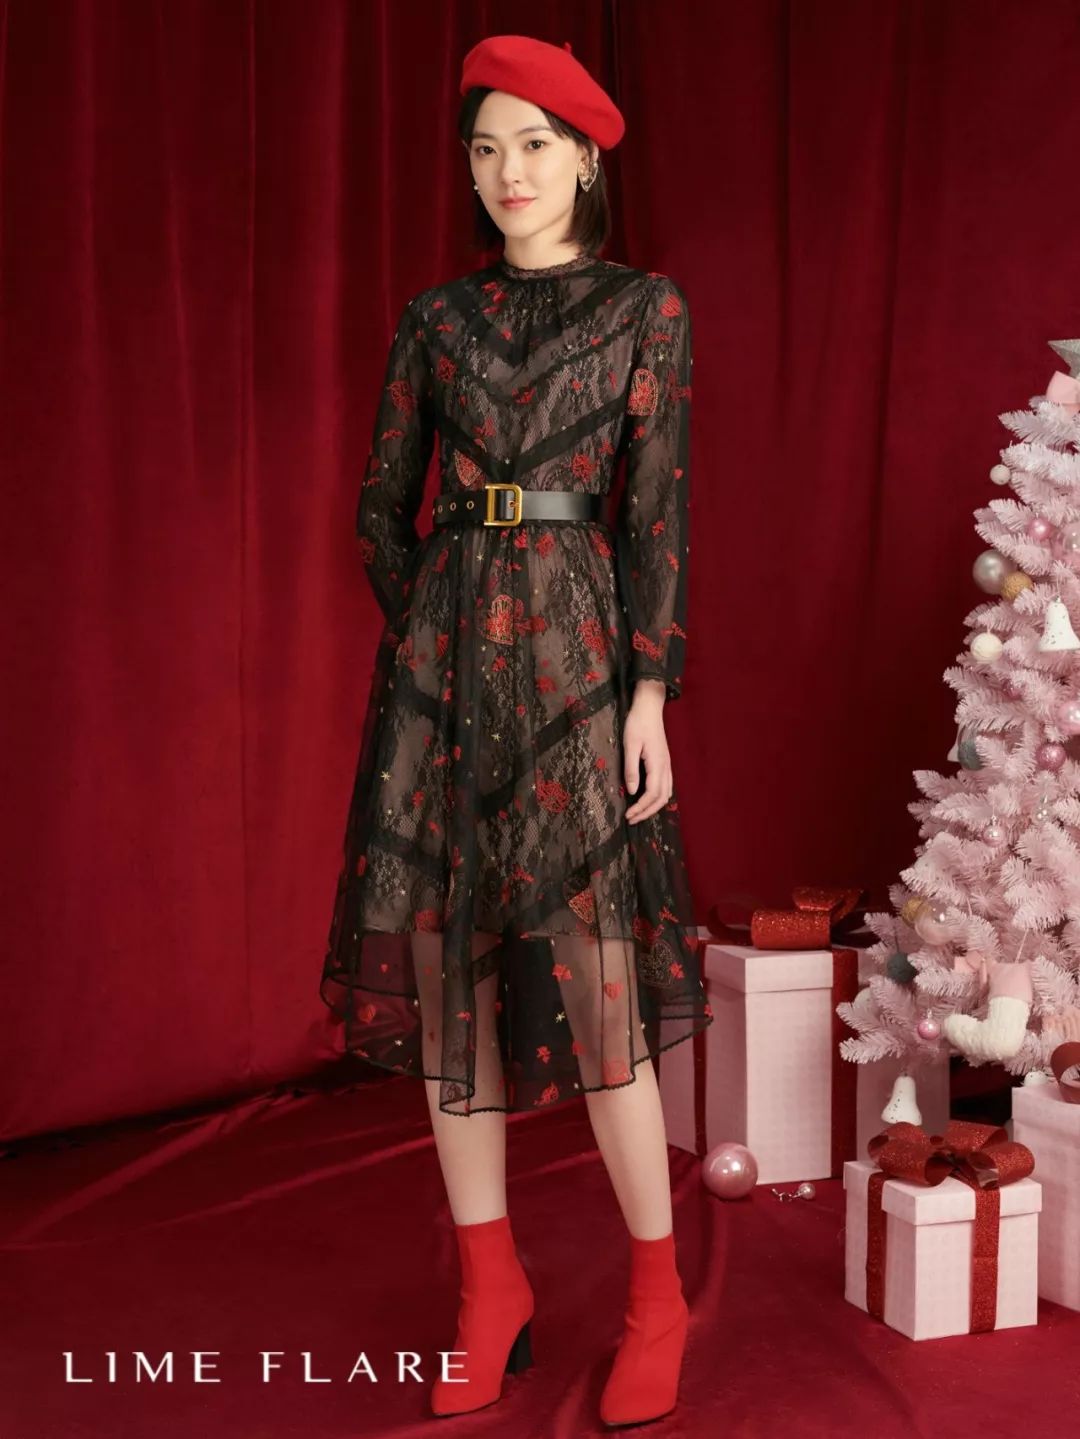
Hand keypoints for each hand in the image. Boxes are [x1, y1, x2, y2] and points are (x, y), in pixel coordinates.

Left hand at [623, 683, 672, 824]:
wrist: (650, 707)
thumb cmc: (638, 723)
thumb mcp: (630, 745)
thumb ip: (631, 768)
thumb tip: (632, 791)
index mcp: (657, 764)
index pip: (652, 794)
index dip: (641, 807)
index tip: (628, 815)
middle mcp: (666, 767)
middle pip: (661, 798)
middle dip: (647, 812)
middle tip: (631, 819)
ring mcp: (667, 765)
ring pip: (666, 793)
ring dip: (653, 806)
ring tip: (639, 813)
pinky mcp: (665, 762)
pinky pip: (666, 786)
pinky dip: (658, 798)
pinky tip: (647, 799)